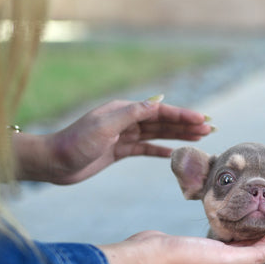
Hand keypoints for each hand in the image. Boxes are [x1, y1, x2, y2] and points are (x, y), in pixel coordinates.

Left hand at [13, 98, 212, 183]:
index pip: (160, 111)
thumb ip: (132, 113)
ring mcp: (124, 136)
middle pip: (163, 122)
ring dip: (178, 135)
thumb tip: (158, 101)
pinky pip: (146, 149)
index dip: (182, 114)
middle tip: (210, 128)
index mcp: (124, 110)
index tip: (202, 119)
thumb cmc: (76, 142)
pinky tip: (174, 153)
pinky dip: (161, 151)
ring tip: (200, 137)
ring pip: (158, 135)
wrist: (54, 163)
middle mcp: (126, 120)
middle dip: (186, 124)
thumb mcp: (105, 125)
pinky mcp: (120, 151)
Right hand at [102, 212, 264, 263]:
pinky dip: (242, 227)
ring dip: (261, 227)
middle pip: (261, 244)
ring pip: (247, 240)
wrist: (152, 255)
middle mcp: (230, 263)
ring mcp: (217, 255)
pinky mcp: (205, 247)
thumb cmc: (186, 258)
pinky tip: (243, 220)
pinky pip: (230, 236)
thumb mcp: (224, 258)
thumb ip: (251, 256)